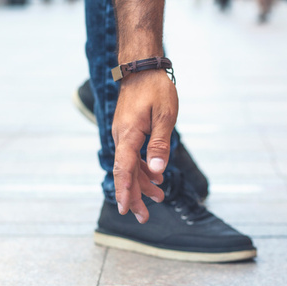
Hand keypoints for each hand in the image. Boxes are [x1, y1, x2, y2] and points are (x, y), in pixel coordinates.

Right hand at [111, 69, 177, 222]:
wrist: (141, 66)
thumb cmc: (155, 88)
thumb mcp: (165, 116)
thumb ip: (160, 145)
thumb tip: (157, 172)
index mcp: (128, 135)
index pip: (124, 170)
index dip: (124, 192)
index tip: (124, 210)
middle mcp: (121, 138)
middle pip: (126, 174)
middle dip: (135, 197)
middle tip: (144, 218)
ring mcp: (124, 135)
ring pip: (130, 166)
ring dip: (142, 185)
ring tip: (159, 199)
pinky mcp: (129, 132)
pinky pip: (133, 156)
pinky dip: (144, 169)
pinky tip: (156, 178)